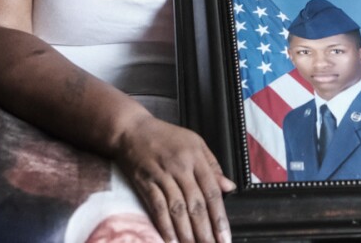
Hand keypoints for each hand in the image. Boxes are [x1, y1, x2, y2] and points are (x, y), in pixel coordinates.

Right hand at [115, 115, 234, 242]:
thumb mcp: (195, 143)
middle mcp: (180, 167)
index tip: (225, 237)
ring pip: (178, 209)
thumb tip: (229, 187)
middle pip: (196, 204)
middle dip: (205, 231)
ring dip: (186, 233)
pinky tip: (170, 240)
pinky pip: (157, 206)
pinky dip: (164, 225)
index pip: (212, 192)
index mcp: (196, 158)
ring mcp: (162, 175)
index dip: (219, 217)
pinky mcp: (145, 182)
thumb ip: (212, 166)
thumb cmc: (165, 136)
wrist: (131, 129)